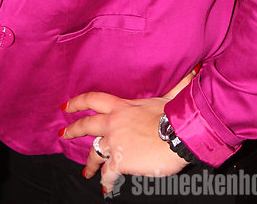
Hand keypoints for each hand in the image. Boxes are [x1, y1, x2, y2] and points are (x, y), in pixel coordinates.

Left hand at [60, 72, 194, 192]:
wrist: (178, 135)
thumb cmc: (176, 115)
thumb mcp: (171, 96)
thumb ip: (177, 85)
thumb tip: (193, 69)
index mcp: (122, 106)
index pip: (93, 99)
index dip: (78, 102)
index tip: (66, 106)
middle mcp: (114, 122)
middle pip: (86, 124)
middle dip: (72, 130)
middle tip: (63, 134)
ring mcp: (115, 142)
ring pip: (94, 153)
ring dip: (90, 163)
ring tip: (86, 172)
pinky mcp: (121, 161)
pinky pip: (108, 174)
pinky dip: (106, 182)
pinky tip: (106, 187)